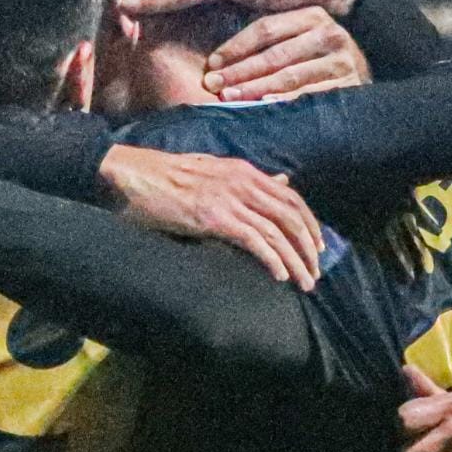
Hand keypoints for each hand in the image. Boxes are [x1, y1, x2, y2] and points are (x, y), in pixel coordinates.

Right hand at [98, 144, 322, 289]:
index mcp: (244, 170)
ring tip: (304, 281)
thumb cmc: (164, 176)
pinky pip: (254, 240)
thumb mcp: (212, 169)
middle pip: (291, 216)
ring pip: (277, 232)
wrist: (134, 174)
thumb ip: (246, 179)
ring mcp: (230, 200)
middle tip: (316, 270)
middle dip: (309, 246)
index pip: (290, 196)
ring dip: (296, 259)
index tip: (317, 245)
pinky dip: (272, 259)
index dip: (309, 222)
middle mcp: (243, 182)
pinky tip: (280, 275)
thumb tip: (281, 182)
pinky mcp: (215, 218)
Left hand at [204, 6, 370, 101]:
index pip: (266, 29)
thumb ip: (269, 40)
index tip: (212, 63)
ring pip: (289, 76)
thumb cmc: (315, 57)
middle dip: (239, 71)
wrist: (360, 75)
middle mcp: (328, 34)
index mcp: (311, 16)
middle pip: (274, 55)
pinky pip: (310, 94)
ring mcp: (340, 61)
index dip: (236, 46)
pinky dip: (286, 100)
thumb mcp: (298, 38)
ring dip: (255, 88)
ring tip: (229, 97)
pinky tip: (265, 104)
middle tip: (213, 84)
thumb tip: (218, 58)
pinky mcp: (348, 85)